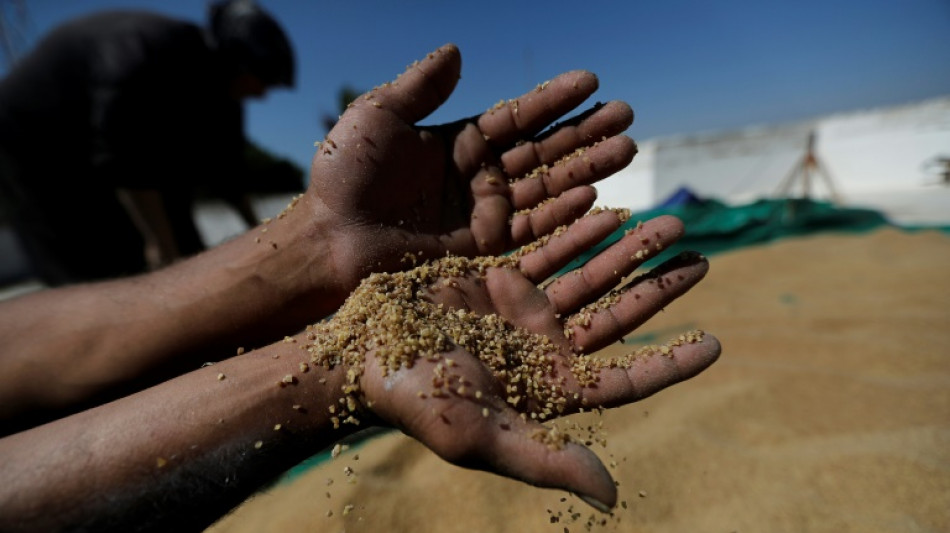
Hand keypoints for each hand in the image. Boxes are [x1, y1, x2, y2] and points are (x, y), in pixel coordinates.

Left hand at [301, 43, 636, 291]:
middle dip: (585, 133)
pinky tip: (595, 194)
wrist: (329, 238)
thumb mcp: (379, 116)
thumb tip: (458, 49)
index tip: (592, 81)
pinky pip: (532, 229)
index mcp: (457, 141)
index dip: (553, 100)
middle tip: (628, 115)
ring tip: (627, 148)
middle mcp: (478, 176)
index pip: (516, 116)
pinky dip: (564, 213)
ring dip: (587, 168)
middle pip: (542, 150)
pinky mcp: (484, 249)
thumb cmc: (346, 175)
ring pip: (546, 187)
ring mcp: (484, 213)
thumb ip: (421, 86)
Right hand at [315, 211, 720, 510]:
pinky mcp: (498, 280)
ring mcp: (522, 313)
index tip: (715, 344)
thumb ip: (545, 459)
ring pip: (590, 276)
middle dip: (658, 289)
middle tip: (701, 258)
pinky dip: (577, 230)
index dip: (669, 364)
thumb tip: (612, 496)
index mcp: (547, 392)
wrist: (360, 354)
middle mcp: (543, 351)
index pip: (622, 379)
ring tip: (670, 225)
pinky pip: (548, 249)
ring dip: (628, 251)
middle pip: (617, 317)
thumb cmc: (415, 403)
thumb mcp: (478, 436)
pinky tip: (607, 207)